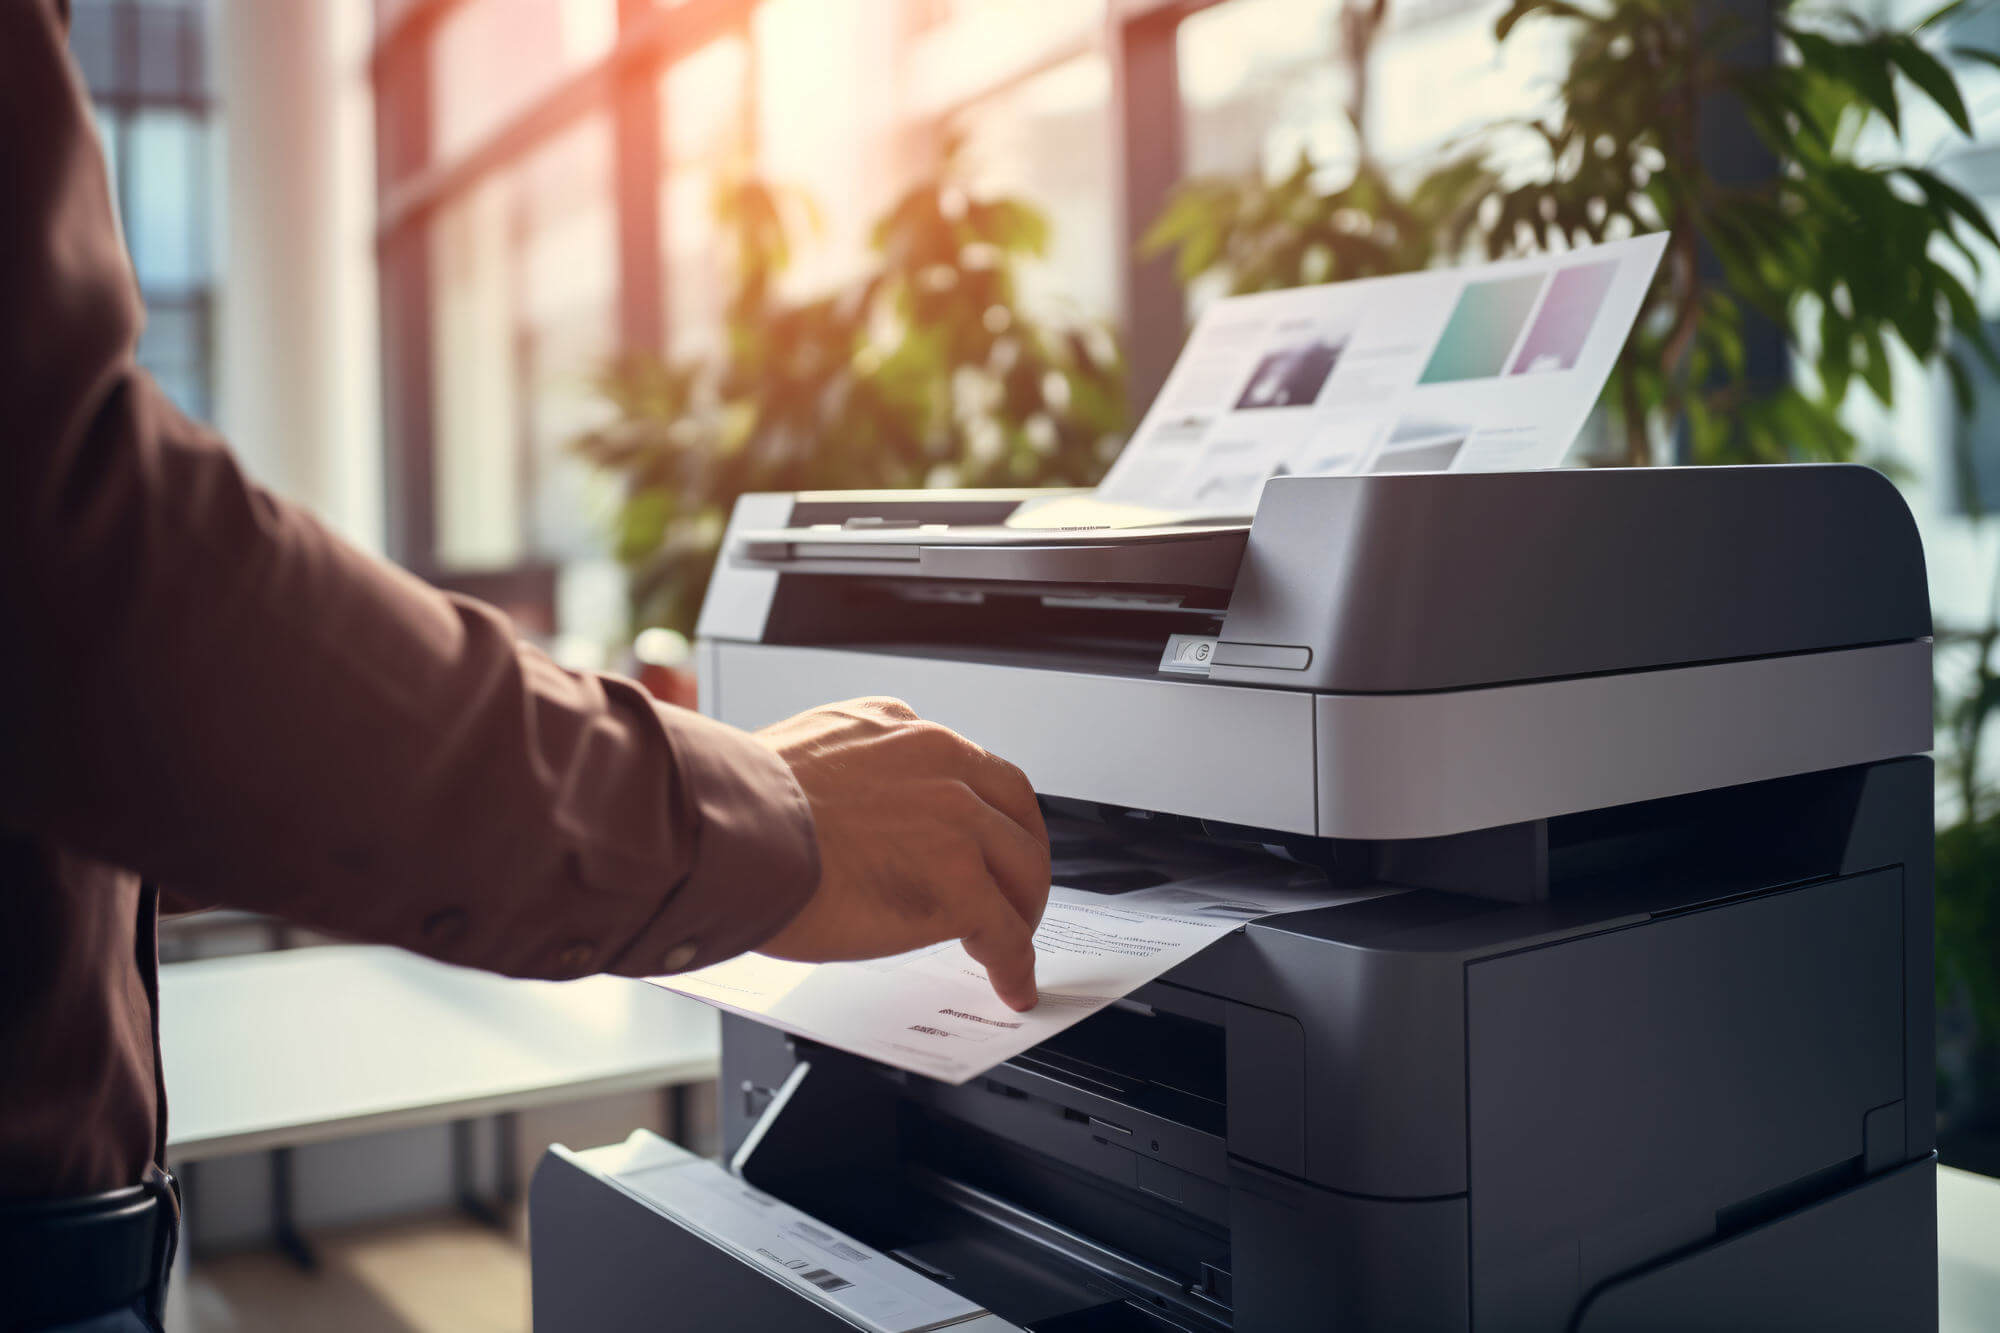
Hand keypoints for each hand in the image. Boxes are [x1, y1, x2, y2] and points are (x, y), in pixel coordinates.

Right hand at [755, 697, 1049, 1009]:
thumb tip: (842, 821)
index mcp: (896, 726)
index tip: (976, 838)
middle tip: (1010, 892)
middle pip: (1014, 811)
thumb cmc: (732, 808)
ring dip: (1021, 909)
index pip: (965, 766)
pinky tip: (1011, 985)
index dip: (980, 811)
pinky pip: (1005, 932)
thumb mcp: (799, 757)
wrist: (721, 834)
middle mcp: (938, 761)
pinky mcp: (958, 884)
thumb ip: (843, 777)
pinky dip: (1014, 963)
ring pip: (1022, 868)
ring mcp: (956, 822)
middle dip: (1019, 856)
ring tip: (1011, 942)